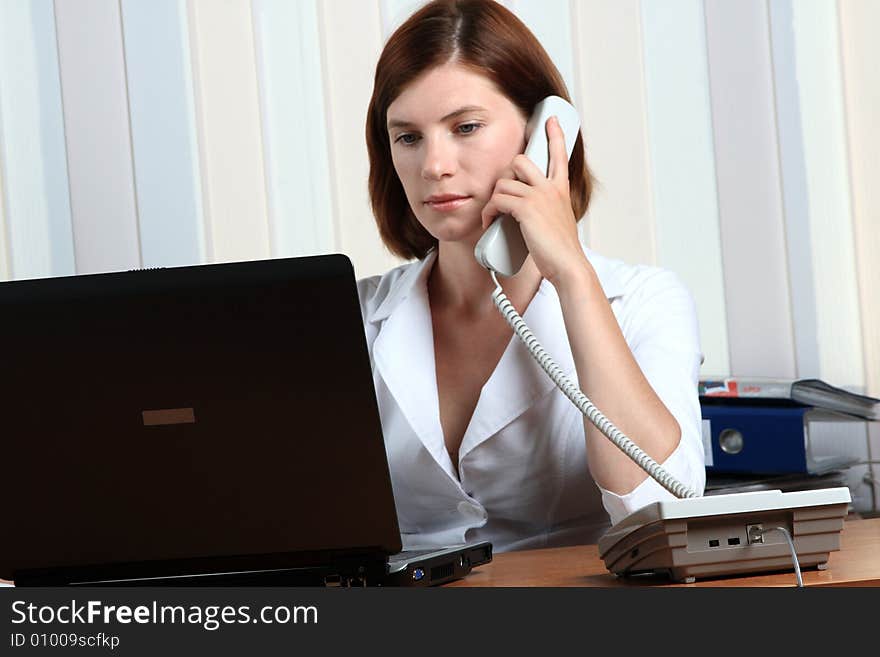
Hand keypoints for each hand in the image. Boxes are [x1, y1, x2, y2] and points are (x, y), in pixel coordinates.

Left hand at [479, 116, 588, 285]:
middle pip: (520, 161)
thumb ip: (545, 211)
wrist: (568, 265)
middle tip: (500, 197)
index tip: (550, 119)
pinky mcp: (526, 208)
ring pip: (503, 183)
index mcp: (561, 190)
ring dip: (492, 200)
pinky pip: (498, 200)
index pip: (559, 155)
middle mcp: (551, 188)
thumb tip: (524, 212)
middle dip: (504, 176)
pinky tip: (489, 223)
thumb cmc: (561, 251)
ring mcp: (539, 196)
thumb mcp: (557, 223)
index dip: (555, 135)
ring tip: (492, 217)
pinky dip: (489, 212)